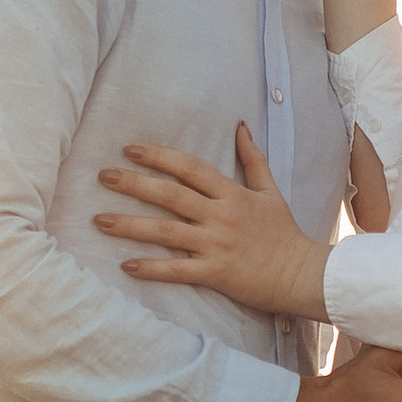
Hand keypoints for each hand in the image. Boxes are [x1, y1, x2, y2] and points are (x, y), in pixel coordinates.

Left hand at [96, 128, 328, 315]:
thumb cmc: (284, 233)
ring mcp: (216, 245)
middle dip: (134, 184)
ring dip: (130, 225)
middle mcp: (220, 216)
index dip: (159, 156)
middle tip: (103, 176)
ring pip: (166, 232)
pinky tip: (126, 266)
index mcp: (232, 194)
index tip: (130, 149)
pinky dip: (151, 269)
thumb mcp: (270, 191)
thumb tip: (240, 126)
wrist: (302, 274)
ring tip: (99, 220)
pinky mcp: (215, 273)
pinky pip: (177, 270)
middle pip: (170, 195)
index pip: (190, 168)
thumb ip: (252, 159)